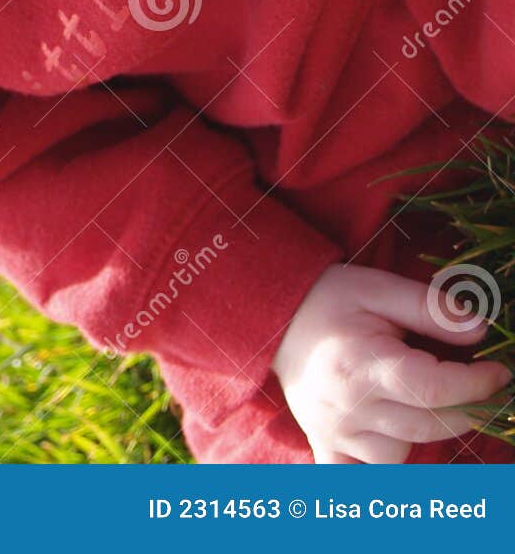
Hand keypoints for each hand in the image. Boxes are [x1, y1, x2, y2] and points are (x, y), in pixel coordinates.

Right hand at [270, 262, 511, 462]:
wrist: (272, 316)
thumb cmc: (327, 299)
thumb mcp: (376, 287)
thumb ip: (429, 307)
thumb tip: (479, 329)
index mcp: (360, 364)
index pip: (435, 388)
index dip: (476, 384)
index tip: (498, 372)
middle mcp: (348, 405)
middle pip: (428, 423)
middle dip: (465, 407)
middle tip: (476, 386)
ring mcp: (335, 429)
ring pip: (403, 450)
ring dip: (424, 429)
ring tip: (421, 399)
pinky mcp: (325, 442)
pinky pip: (355, 476)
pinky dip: (377, 476)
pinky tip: (389, 452)